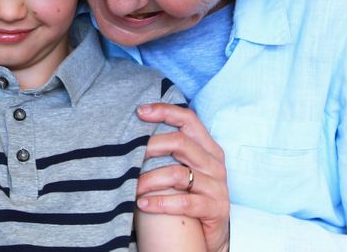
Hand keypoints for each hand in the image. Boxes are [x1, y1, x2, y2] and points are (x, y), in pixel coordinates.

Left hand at [135, 103, 229, 251]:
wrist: (209, 235)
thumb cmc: (187, 196)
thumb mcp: (181, 170)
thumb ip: (166, 153)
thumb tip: (130, 135)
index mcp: (207, 148)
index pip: (189, 119)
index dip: (165, 111)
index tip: (139, 111)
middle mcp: (215, 164)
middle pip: (180, 143)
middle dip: (150, 145)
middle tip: (128, 155)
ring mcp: (218, 187)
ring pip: (178, 173)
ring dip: (149, 179)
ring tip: (131, 186)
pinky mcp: (216, 209)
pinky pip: (185, 203)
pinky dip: (160, 203)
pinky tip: (143, 204)